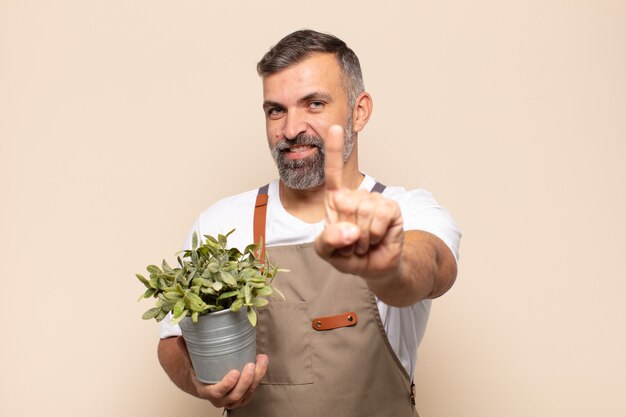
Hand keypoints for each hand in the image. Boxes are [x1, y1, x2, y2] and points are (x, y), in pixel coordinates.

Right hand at [177, 337, 267, 408]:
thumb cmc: (200, 370)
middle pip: (236, 395)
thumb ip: (186, 350)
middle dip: (246, 381)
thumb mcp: (192, 361)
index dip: (226, 385)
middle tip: (250, 364)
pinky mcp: (244, 396)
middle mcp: (221, 399)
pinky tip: (262, 362)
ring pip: (248, 393)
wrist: (208, 381)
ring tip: (261, 359)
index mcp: (207, 391)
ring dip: (257, 377)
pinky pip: (254, 389)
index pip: (217, 393)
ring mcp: (233, 399)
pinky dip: (260, 376)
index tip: (234, 372)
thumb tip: (180, 337)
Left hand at [314, 125, 404, 280]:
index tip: (334, 127)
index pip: (333, 171)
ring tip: (364, 242)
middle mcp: (356, 195)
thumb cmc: (349, 254)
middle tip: (352, 242)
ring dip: (362, 237)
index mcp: (337, 199)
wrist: (374, 267)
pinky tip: (377, 238)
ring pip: (363, 212)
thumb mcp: (327, 252)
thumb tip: (350, 230)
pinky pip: (380, 217)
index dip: (333, 149)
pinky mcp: (392, 208)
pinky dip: (376, 234)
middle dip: (346, 232)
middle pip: (345, 203)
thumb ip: (328, 241)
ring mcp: (375, 200)